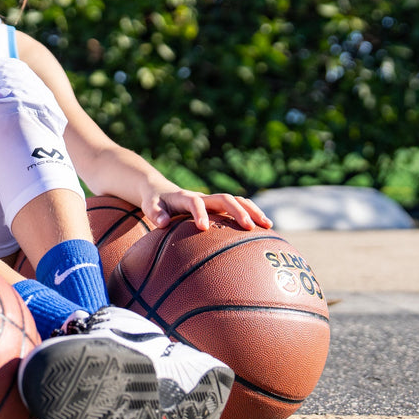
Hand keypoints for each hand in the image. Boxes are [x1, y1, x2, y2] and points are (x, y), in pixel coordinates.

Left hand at [146, 189, 271, 231]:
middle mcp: (203, 197)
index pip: (195, 203)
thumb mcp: (150, 206)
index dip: (200, 213)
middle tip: (249, 227)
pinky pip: (239, 206)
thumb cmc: (156, 202)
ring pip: (237, 201)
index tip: (203, 228)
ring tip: (268, 226)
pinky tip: (265, 227)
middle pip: (224, 199)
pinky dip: (252, 213)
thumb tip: (163, 223)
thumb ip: (155, 213)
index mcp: (185, 198)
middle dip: (238, 211)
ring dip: (252, 211)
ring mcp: (212, 201)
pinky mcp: (218, 206)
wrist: (161, 190)